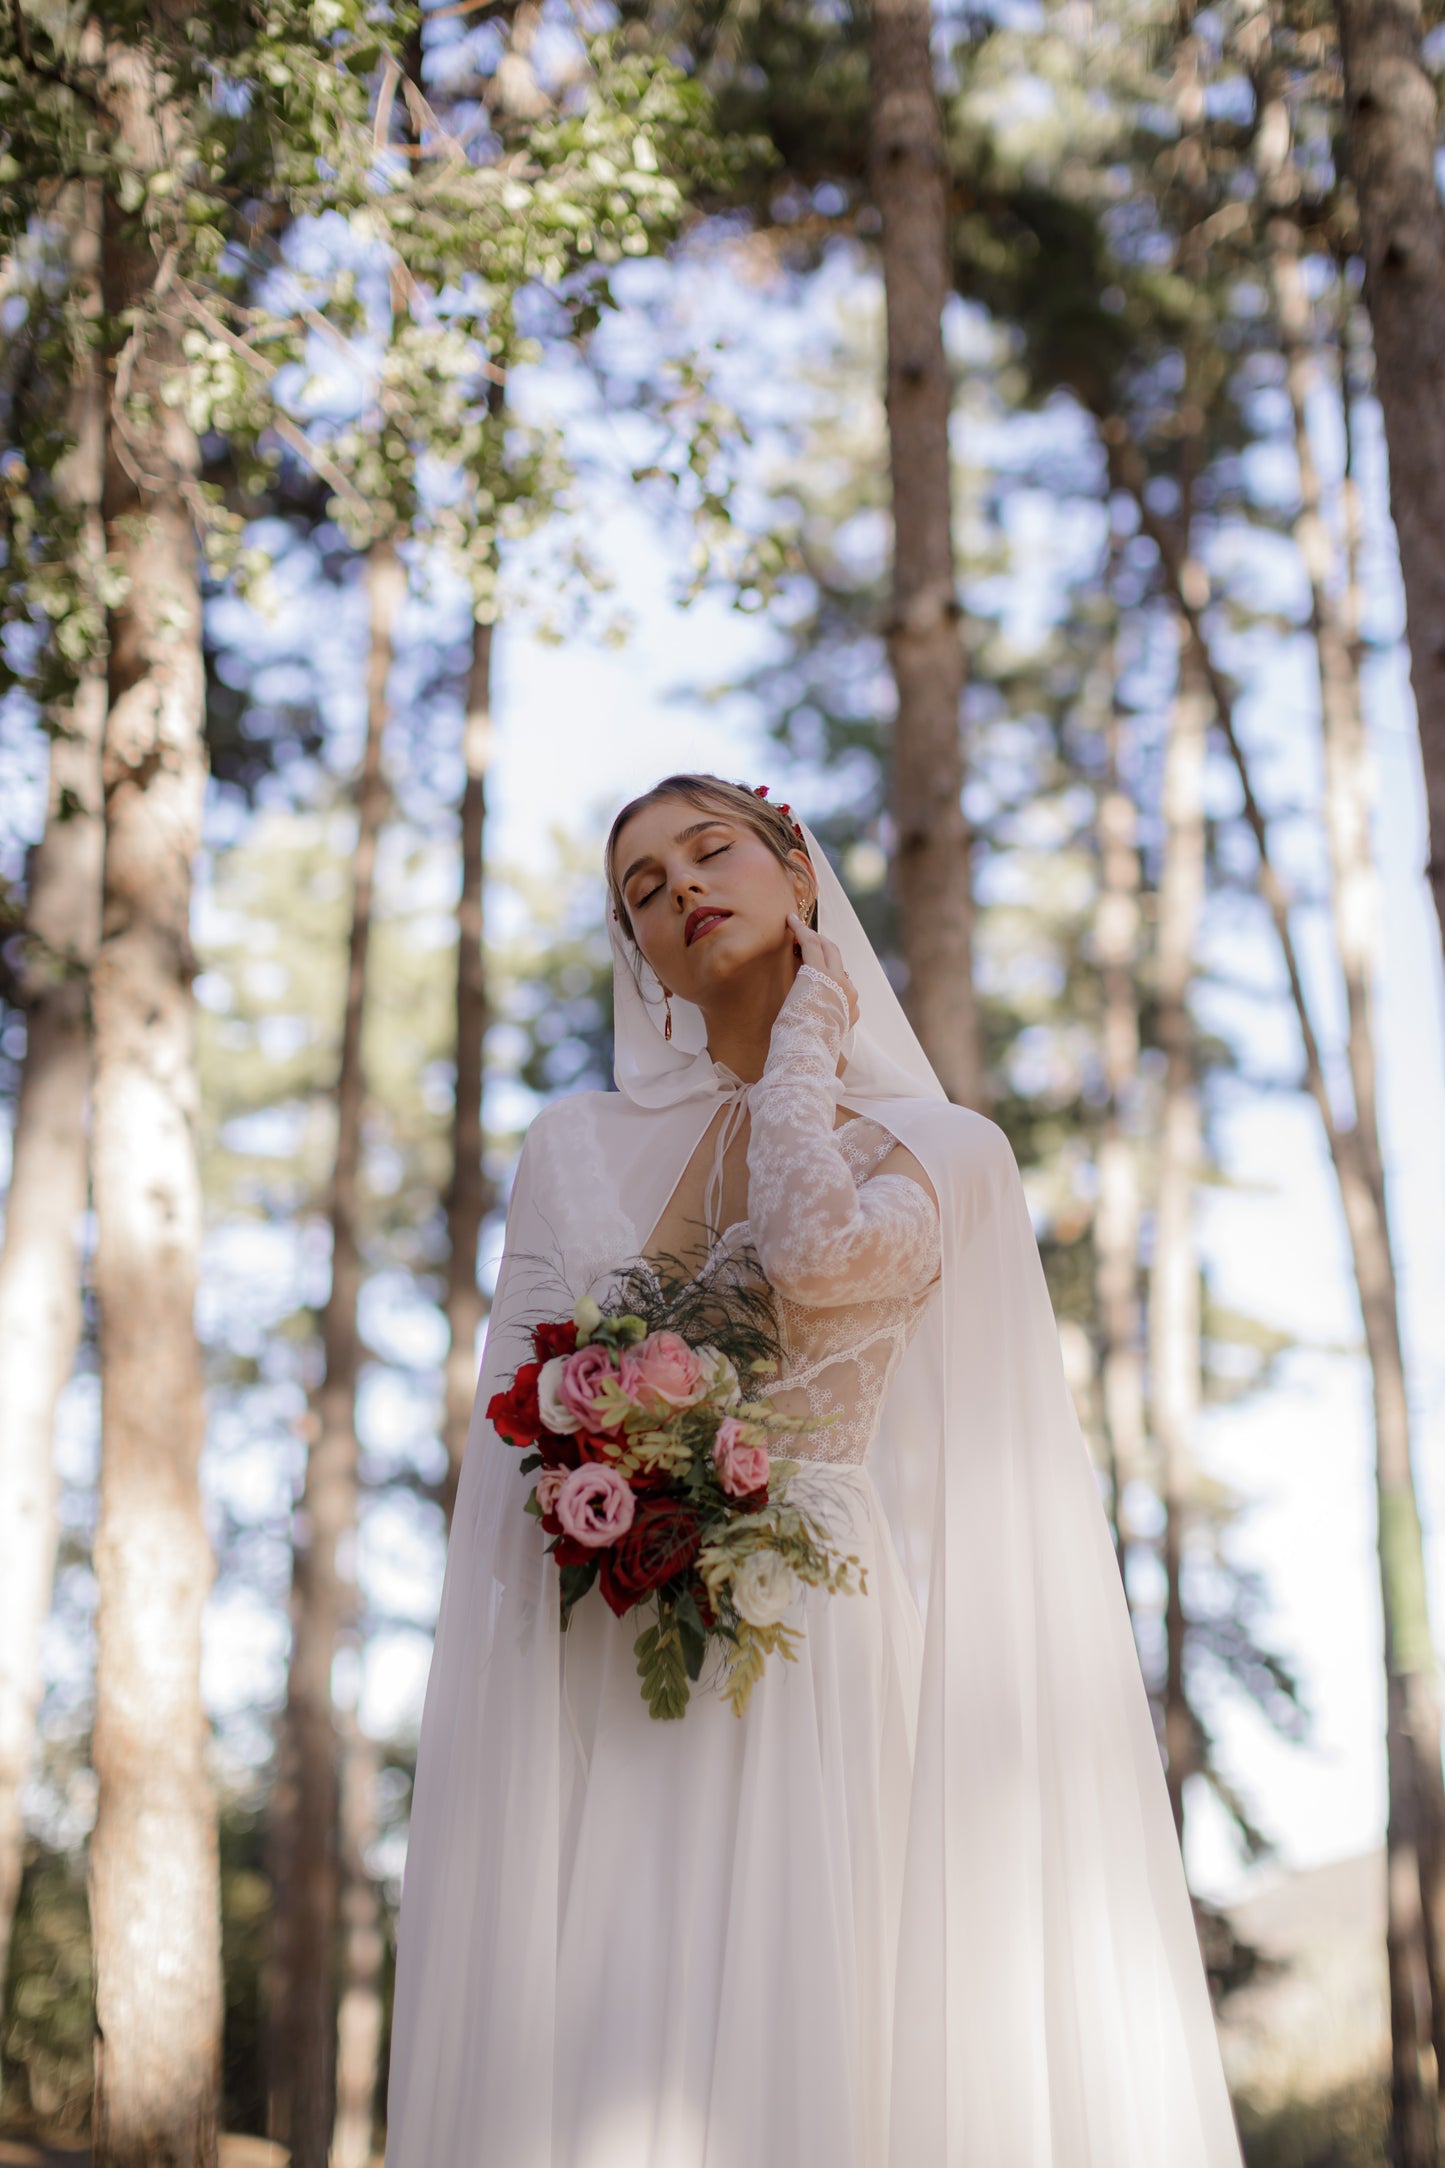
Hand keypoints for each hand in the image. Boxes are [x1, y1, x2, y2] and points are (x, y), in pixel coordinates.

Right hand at [786, 910, 858, 1028]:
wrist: (806, 1060)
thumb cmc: (789, 1031)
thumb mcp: (790, 997)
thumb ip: (801, 977)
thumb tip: (804, 966)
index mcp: (820, 975)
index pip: (811, 942)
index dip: (800, 928)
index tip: (791, 918)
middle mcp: (840, 982)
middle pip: (831, 949)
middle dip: (817, 938)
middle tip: (803, 932)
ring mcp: (850, 997)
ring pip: (841, 969)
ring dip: (827, 961)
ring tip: (810, 961)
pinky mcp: (853, 1012)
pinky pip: (845, 990)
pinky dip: (834, 983)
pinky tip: (823, 989)